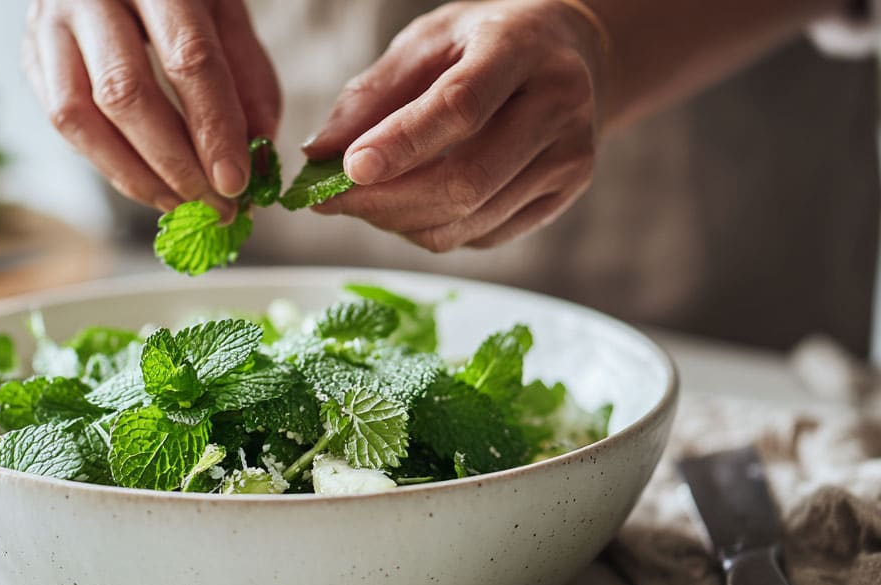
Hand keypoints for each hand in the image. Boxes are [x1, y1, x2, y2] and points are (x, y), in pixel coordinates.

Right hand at [23, 0, 280, 220]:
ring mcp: (48, 25)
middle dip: (175, 164)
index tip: (235, 182)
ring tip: (181, 204)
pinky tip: (148, 179)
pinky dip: (108, 161)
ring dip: (134, 176)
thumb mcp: (224, 9)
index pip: (188, 58)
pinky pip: (63, 122)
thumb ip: (247, 73)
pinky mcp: (31, 55)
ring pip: (77, 117)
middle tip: (214, 207)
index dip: (213, 127)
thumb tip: (259, 151)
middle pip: (126, 94)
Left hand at [303, 0, 606, 250]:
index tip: (348, 169)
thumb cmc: (483, 44)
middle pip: (467, 180)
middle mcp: (558, 105)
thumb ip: (372, 93)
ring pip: (469, 219)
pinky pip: (481, 237)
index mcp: (521, 48)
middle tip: (332, 200)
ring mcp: (569, 157)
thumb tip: (319, 153)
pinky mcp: (564, 196)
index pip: (461, 108)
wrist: (570, 56)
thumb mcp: (426, 42)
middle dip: (387, 201)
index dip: (401, 144)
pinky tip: (407, 207)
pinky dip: (429, 230)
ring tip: (363, 201)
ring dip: (399, 221)